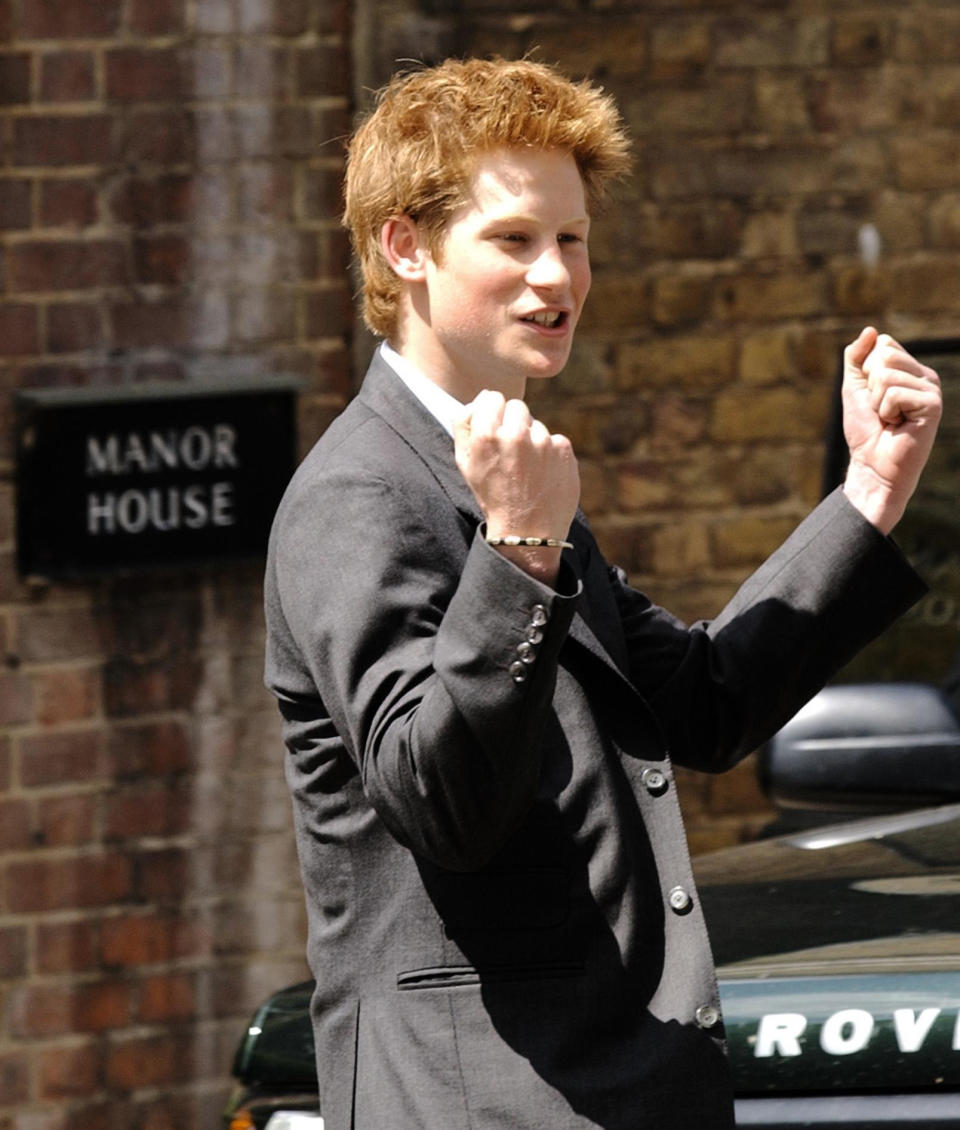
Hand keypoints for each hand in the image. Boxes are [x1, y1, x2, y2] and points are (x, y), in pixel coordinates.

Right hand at [454, 391, 578, 584]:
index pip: (492, 397)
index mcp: (485, 435)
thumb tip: (481, 397)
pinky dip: (550, 454)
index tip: (495, 429)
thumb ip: (464, 425)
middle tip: (511, 451)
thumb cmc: (492, 495)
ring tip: (526, 470)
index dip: (492, 413)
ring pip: (536, 425)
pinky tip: (542, 474)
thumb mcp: (465, 463)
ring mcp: (542, 441)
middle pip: (516, 406)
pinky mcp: (563, 449)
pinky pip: (555, 440)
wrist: (527, 531)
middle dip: (513, 423)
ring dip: (532, 440)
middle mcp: (514, 433)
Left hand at [841, 326, 941, 533]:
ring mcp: (931, 389)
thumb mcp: (854, 387)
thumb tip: (870, 330)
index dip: (866, 369)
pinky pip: (894, 393)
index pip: (883, 343)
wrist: (872, 464)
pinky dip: (886, 411)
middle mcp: (924, 376)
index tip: (872, 395)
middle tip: (880, 409)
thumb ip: (856, 358)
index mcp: (909, 369)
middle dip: (870, 385)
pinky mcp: (933, 405)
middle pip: (885, 354)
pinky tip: (897, 425)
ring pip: (887, 374)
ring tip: (889, 419)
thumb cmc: (865, 429)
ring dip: (877, 402)